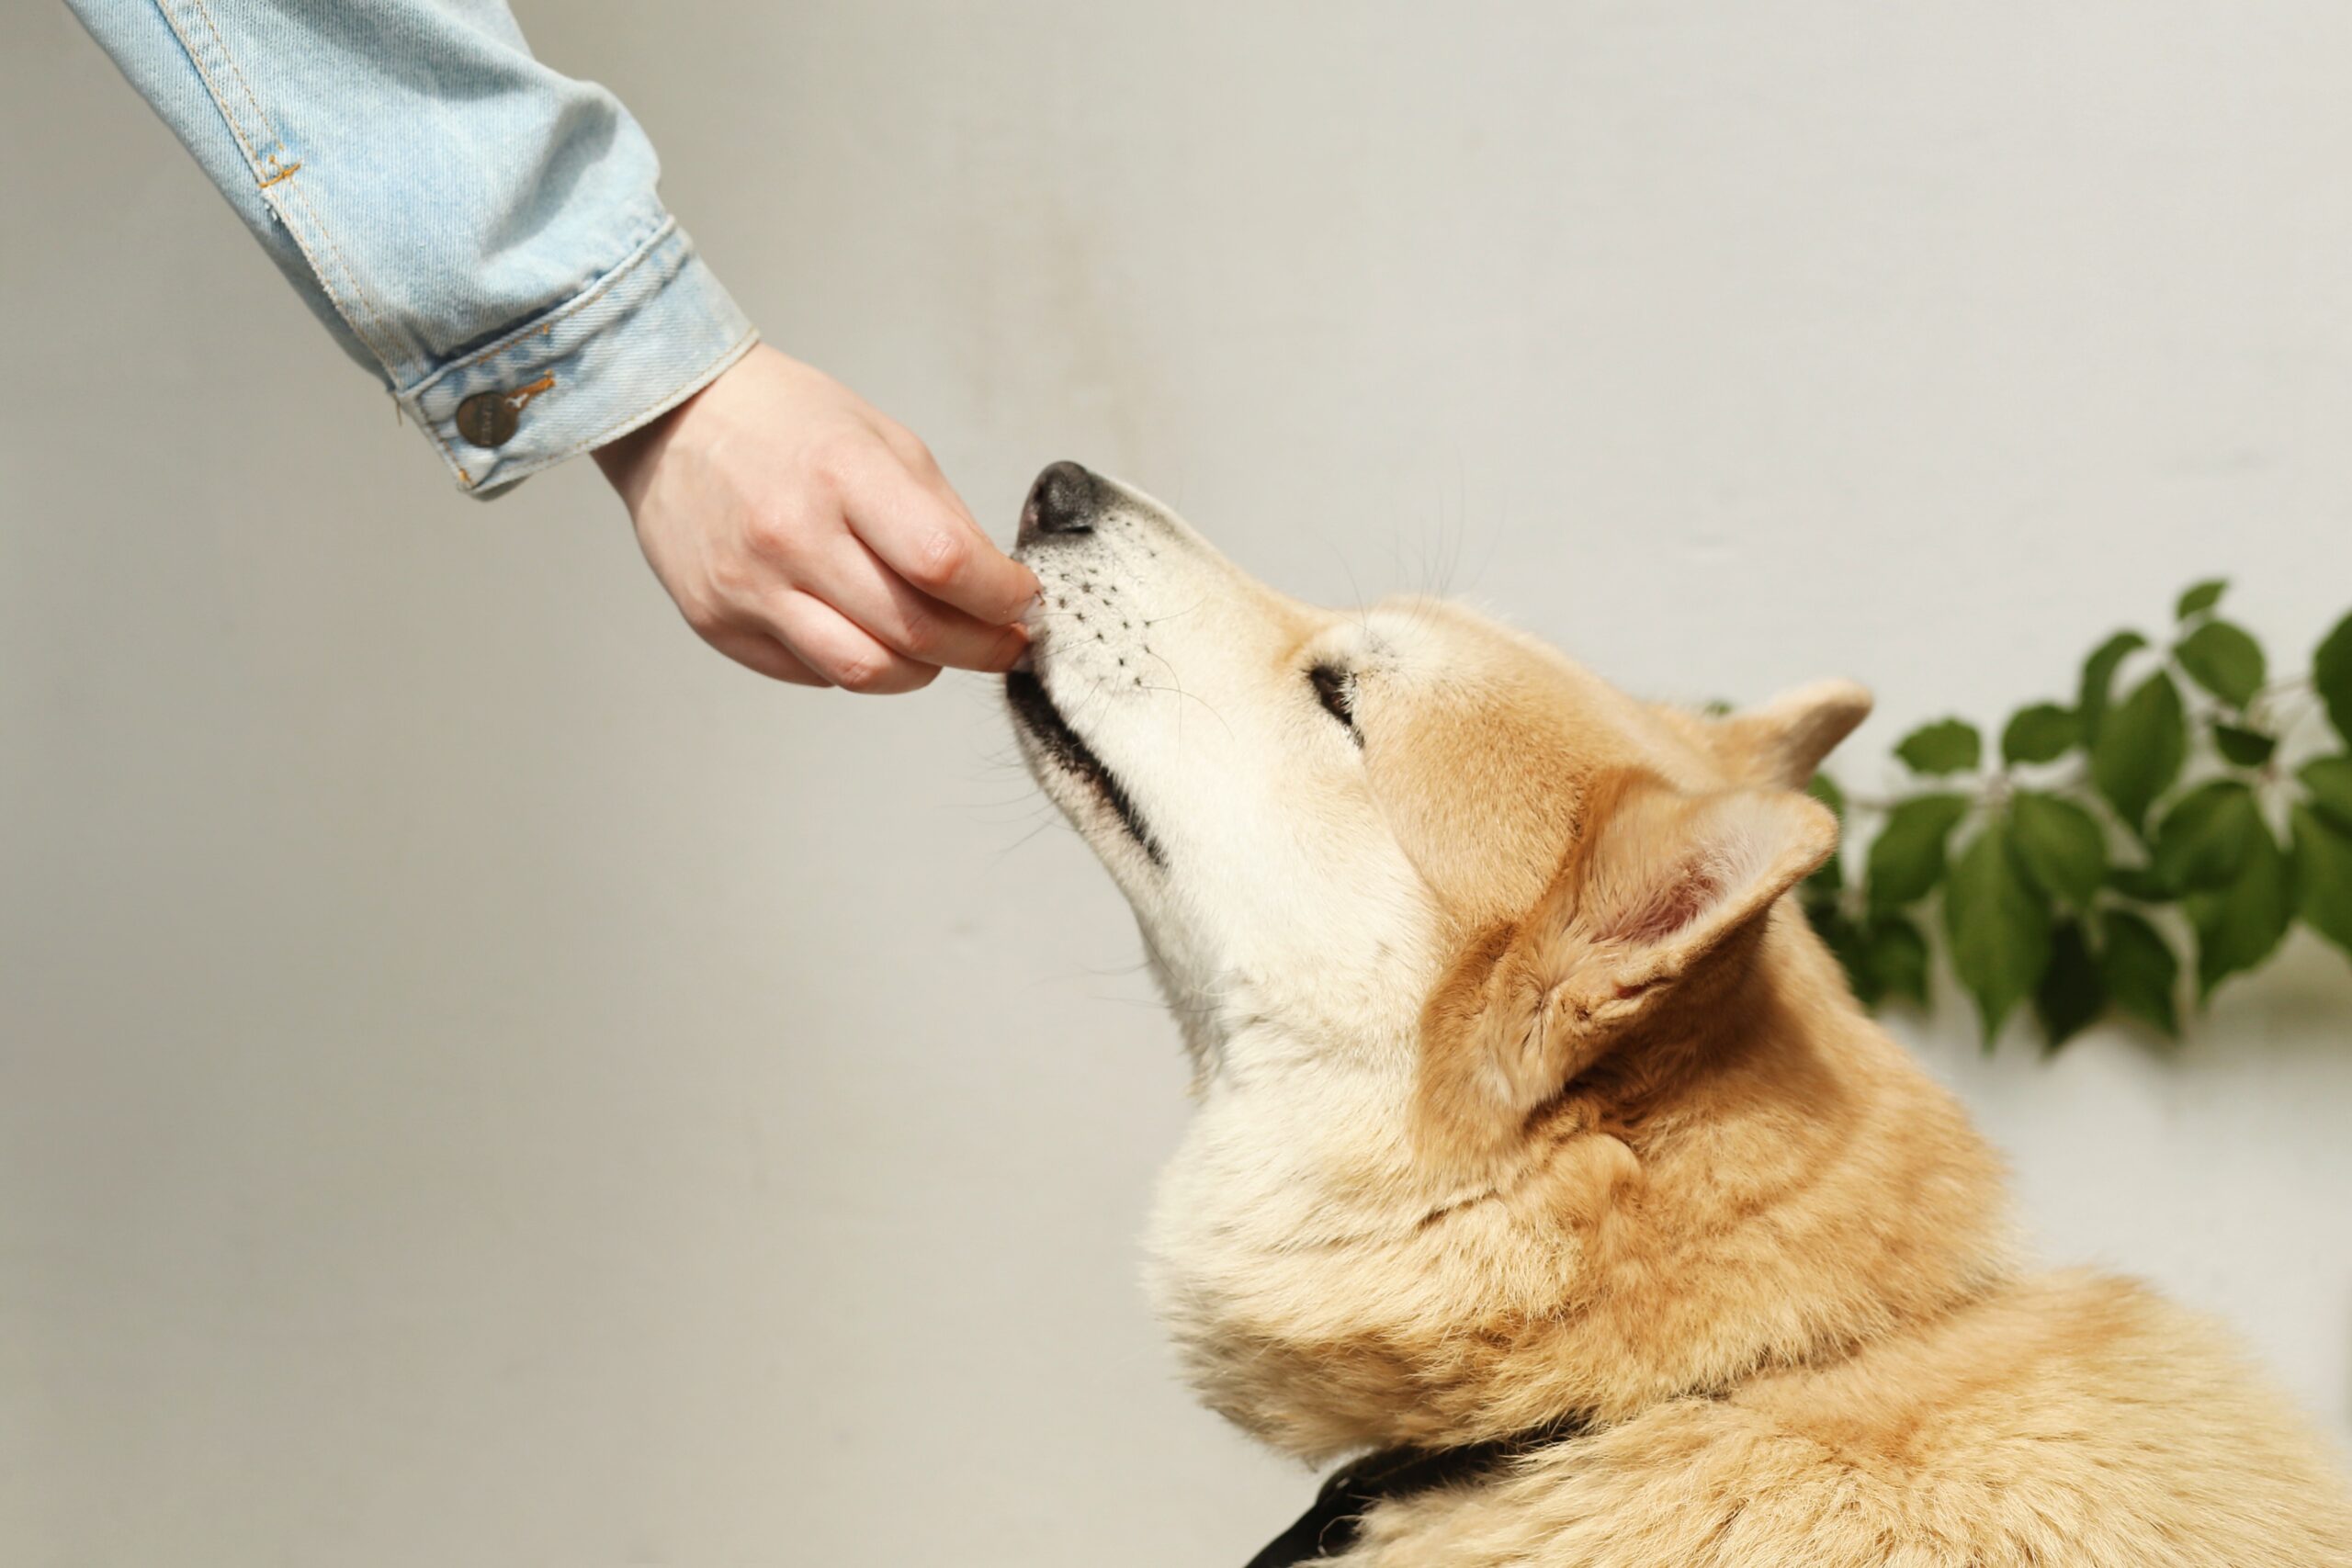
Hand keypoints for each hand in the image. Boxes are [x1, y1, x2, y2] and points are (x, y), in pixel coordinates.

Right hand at [593, 344, 1037, 690]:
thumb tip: (996, 587)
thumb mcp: (883, 440)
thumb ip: (942, 517)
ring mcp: (748, 587)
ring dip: (923, 671)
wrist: (673, 419)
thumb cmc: (785, 423)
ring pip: (866, 672)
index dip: (1001, 596)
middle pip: (915, 632)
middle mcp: (791, 535)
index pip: (944, 562)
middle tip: (1005, 642)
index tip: (1023, 600)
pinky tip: (864, 630)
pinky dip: (858, 663)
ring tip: (939, 648)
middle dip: (981, 648)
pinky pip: (814, 672)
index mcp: (841, 473)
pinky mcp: (718, 623)